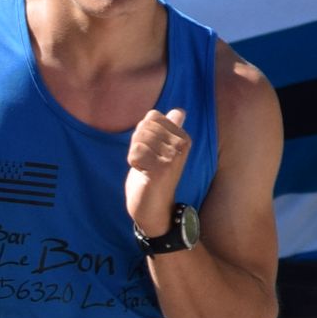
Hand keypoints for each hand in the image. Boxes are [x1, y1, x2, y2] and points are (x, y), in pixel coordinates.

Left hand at [127, 107, 191, 233]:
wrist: (153, 207)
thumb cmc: (154, 176)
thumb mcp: (162, 149)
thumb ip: (168, 129)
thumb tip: (179, 110)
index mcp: (184, 138)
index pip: (152, 116)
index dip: (143, 133)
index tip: (152, 150)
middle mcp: (182, 145)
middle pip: (143, 127)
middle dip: (137, 144)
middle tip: (147, 161)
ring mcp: (173, 157)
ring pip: (138, 140)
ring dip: (135, 154)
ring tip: (146, 167)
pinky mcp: (161, 169)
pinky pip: (134, 153)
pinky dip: (133, 163)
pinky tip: (143, 174)